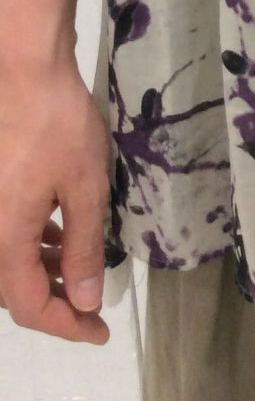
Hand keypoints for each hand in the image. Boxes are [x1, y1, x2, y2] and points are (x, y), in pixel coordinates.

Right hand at [0, 54, 111, 342]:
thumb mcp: (84, 186)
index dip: (65, 325)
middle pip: (13, 290)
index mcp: (4, 240)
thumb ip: (85, 247)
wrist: (22, 69)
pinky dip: (31, 243)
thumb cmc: (57, 124)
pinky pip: (5, 234)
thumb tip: (84, 300)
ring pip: (8, 262)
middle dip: (54, 302)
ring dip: (44, 272)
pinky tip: (59, 232)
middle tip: (91, 305)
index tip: (98, 331)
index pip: (29, 307)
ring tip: (82, 267)